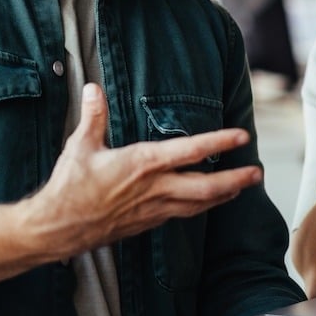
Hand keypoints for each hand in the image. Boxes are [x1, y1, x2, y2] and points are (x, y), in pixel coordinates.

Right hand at [26, 83, 257, 257]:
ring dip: (223, 195)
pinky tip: (205, 202)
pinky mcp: (147, 223)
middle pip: (206, 187)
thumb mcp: (81, 145)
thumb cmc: (70, 187)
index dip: (219, 141)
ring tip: (241, 187)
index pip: (190, 151)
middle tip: (256, 173)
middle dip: (235, 180)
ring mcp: (153, 209)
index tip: (241, 136)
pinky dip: (200, 207)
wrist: (59, 227)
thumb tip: (94, 88)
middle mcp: (154, 188)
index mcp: (142, 163)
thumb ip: (94, 116)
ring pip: (199, 204)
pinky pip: (182, 214)